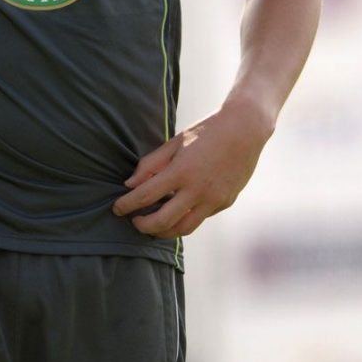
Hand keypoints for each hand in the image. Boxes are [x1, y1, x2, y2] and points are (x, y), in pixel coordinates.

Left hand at [112, 99, 272, 237]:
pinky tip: (177, 211)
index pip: (145, 196)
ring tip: (154, 225)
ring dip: (164, 231)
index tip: (116, 209)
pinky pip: (200, 217)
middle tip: (134, 222)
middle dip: (143, 226)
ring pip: (183, 229)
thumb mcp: (175, 143)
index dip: (126, 205)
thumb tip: (130, 185)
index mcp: (181, 171)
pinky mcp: (225, 203)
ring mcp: (214, 199)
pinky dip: (185, 218)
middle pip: (163, 222)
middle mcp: (198, 190)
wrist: (245, 130)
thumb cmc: (206, 132)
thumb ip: (151, 164)